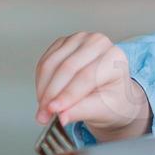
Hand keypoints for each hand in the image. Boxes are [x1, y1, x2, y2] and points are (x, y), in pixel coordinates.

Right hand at [34, 32, 150, 140]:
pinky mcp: (63, 42)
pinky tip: (43, 96)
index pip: (87, 76)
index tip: (54, 111)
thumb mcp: (103, 110)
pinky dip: (40, 81)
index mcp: (114, 57)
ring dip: (43, 89)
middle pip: (67, 68)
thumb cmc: (113, 101)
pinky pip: (45, 61)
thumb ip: (83, 111)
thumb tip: (62, 115)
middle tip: (44, 115)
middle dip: (51, 95)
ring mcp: (79, 39)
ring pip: (52, 64)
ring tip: (42, 110)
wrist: (111, 93)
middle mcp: (98, 43)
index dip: (67, 95)